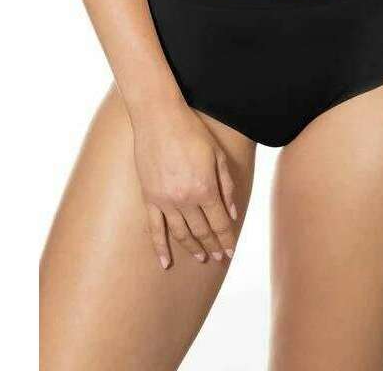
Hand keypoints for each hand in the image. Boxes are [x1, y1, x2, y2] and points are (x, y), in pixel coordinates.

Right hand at [132, 102, 239, 269]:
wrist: (158, 118)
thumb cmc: (191, 132)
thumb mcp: (217, 155)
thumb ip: (226, 185)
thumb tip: (233, 212)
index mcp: (205, 188)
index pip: (220, 222)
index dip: (226, 238)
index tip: (230, 251)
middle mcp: (185, 199)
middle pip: (202, 230)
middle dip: (213, 245)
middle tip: (219, 257)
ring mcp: (165, 201)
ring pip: (181, 233)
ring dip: (192, 247)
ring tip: (201, 257)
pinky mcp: (149, 198)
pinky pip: (154, 229)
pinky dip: (160, 248)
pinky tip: (165, 263)